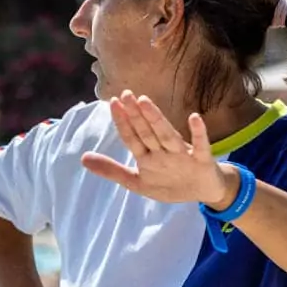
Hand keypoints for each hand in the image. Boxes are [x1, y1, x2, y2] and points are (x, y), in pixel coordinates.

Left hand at [80, 91, 237, 207]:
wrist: (203, 192)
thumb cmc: (170, 183)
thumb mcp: (137, 182)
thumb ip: (112, 170)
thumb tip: (83, 158)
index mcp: (148, 155)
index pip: (132, 137)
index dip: (122, 121)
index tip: (113, 102)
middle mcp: (164, 150)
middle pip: (147, 132)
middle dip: (136, 115)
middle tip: (125, 94)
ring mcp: (182, 154)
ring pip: (167, 135)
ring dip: (157, 119)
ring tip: (145, 102)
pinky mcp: (201, 160)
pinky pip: (200, 145)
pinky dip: (198, 133)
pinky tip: (194, 118)